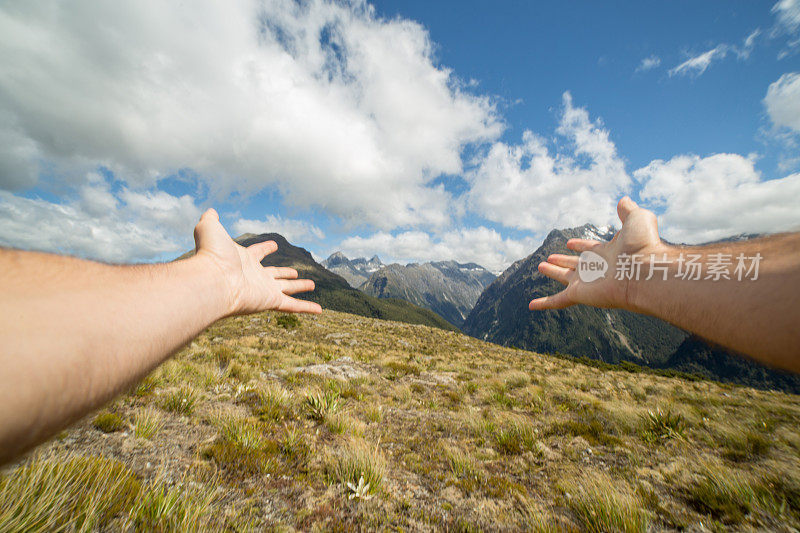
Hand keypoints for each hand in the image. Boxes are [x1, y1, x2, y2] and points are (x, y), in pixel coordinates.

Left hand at [193, 209, 321, 315]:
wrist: (212, 280)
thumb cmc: (211, 255)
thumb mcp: (210, 228)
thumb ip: (211, 219)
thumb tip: (211, 211)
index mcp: (244, 260)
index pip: (257, 253)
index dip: (265, 248)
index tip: (273, 245)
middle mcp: (255, 276)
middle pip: (275, 274)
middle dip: (285, 273)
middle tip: (295, 273)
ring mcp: (264, 289)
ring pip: (287, 288)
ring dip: (299, 286)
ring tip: (311, 284)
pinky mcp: (271, 301)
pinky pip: (293, 306)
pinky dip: (307, 308)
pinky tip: (319, 310)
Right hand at [530, 197, 664, 310]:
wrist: (644, 270)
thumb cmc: (643, 245)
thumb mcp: (637, 218)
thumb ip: (629, 210)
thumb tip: (623, 200)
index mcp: (606, 253)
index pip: (589, 249)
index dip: (579, 245)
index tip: (570, 243)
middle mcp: (595, 268)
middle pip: (574, 265)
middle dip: (562, 261)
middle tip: (549, 259)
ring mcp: (586, 282)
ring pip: (564, 278)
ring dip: (553, 272)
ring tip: (540, 267)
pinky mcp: (579, 294)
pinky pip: (557, 301)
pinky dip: (544, 304)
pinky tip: (532, 305)